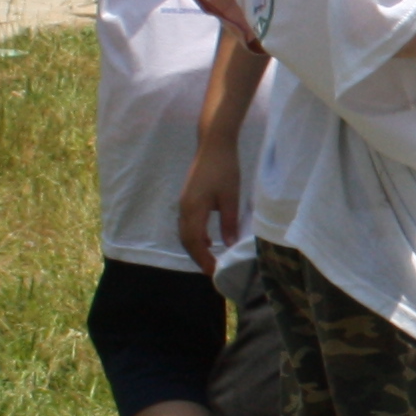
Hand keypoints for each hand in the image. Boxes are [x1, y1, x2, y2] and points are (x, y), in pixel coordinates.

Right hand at [177, 132, 243, 272]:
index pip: (194, 242)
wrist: (213, 144)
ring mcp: (184, 202)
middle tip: (212, 270)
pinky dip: (195, 235)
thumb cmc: (224, 168)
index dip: (203, 259)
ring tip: (210, 259)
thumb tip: (228, 245)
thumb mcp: (231, 198)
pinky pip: (187, 223)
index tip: (213, 272)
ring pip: (185, 232)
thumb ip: (229, 223)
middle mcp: (184, 208)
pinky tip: (207, 240)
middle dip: (198, 257)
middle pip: (186, 240)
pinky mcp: (187, 197)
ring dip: (195, 247)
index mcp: (193, 209)